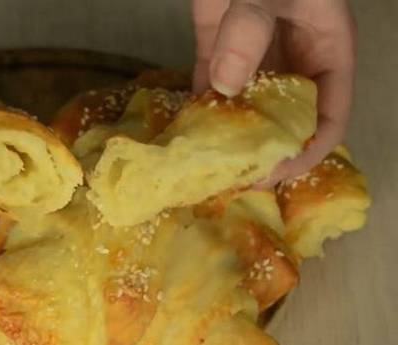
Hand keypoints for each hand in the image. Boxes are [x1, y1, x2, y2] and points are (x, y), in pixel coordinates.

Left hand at [192, 0, 355, 184]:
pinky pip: (211, 85)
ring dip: (229, 137)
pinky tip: (184, 131)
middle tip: (234, 180)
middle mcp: (292, 59)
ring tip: (206, 168)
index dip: (307, 150)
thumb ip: (250, 30)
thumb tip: (225, 86)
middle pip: (285, 119)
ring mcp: (253, 54)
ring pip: (247, 107)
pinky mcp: (217, 46)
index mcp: (325, 50)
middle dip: (264, 153)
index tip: (275, 172)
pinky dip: (200, 108)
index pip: (327, 115)